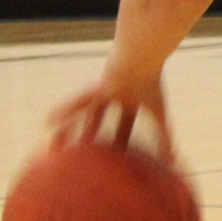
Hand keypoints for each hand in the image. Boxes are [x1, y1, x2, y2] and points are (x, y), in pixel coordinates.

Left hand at [49, 65, 173, 162]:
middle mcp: (115, 96)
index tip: (118, 156)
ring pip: (85, 112)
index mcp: (132, 101)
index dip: (123, 139)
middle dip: (91, 135)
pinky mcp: (93, 87)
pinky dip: (64, 111)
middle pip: (99, 119)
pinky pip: (76, 102)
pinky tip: (49, 121)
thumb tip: (172, 161)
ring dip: (71, 127)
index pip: (125, 125)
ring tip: (54, 142)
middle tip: (81, 153)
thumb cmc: (152, 86)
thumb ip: (164, 137)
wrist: (141, 60)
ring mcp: (102, 90)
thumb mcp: (159, 115)